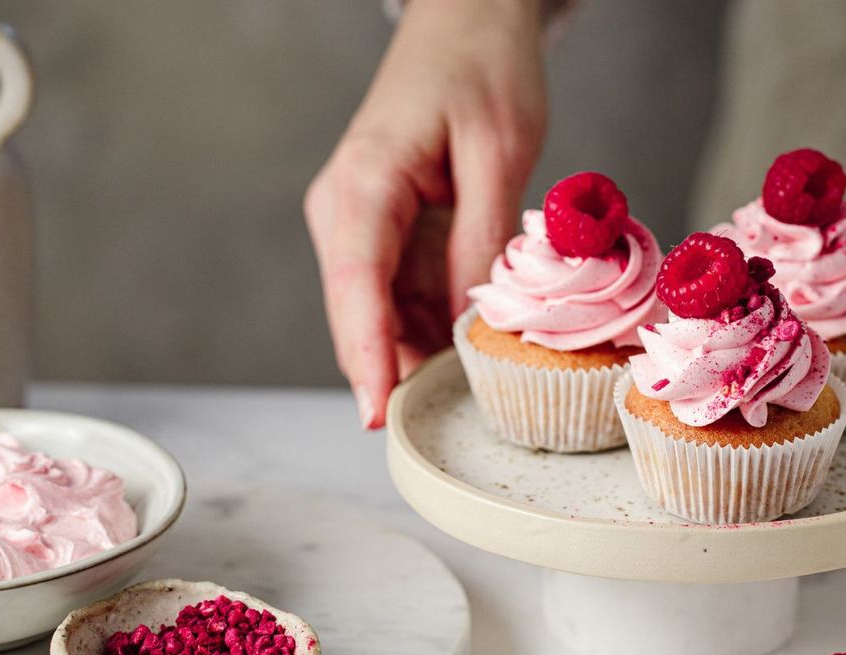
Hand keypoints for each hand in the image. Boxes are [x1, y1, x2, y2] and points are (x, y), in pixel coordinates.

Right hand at [305, 0, 546, 428]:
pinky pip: (400, 296)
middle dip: (393, 370)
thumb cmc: (481, 68)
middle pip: (357, 312)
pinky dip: (430, 327)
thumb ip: (479, 236)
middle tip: (446, 424)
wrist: (467, 23)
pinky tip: (468, 352)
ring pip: (377, 314)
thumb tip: (468, 319)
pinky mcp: (387, 234)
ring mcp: (362, 225)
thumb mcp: (499, 151)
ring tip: (469, 393)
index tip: (377, 412)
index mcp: (363, 182)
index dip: (366, 354)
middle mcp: (346, 210)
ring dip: (416, 355)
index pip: (354, 283)